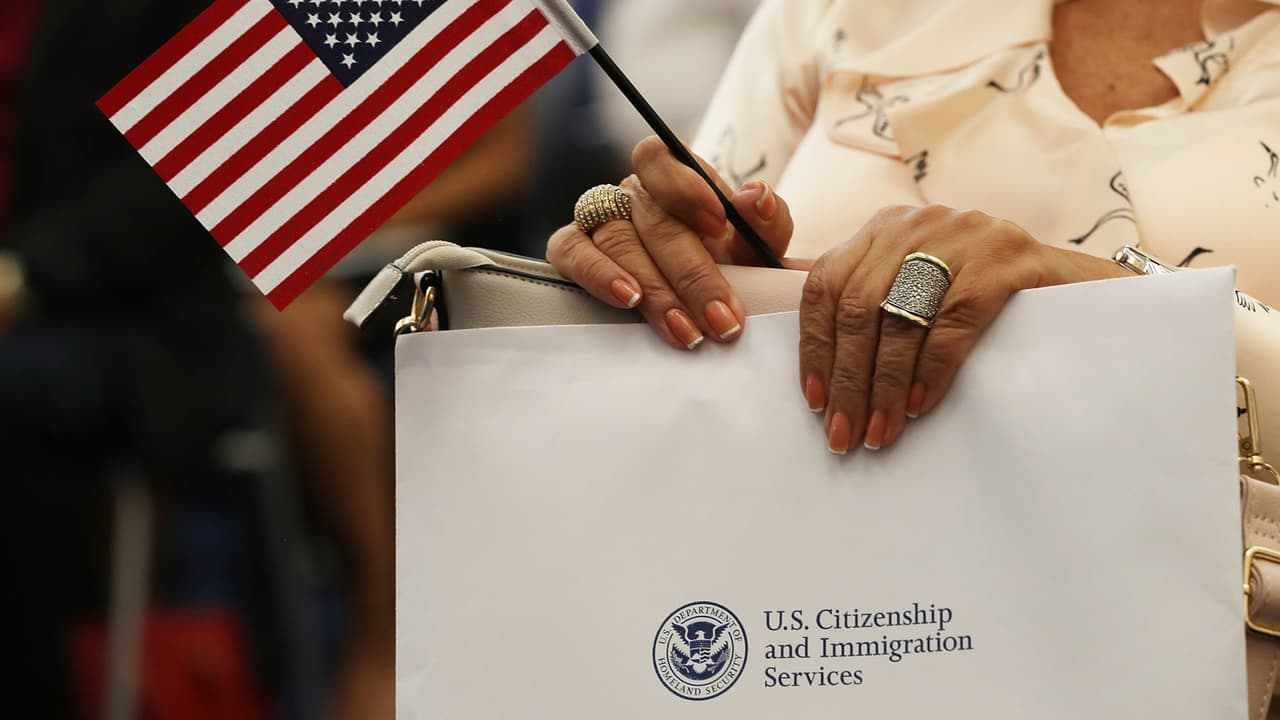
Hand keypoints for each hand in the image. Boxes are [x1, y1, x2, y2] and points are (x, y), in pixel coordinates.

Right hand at [546, 136, 794, 350]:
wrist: (691, 310)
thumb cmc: (726, 270)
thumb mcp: (756, 250)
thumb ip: (766, 222)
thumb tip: (755, 196)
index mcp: (675, 178)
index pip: (667, 158)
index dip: (687, 188)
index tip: (719, 227)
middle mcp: (633, 193)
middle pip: (656, 221)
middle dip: (694, 276)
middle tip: (723, 320)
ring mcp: (597, 217)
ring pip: (620, 243)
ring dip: (657, 291)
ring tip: (686, 330)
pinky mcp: (569, 248)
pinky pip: (573, 253)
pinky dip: (600, 276)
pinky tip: (629, 301)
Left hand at [800, 205, 1130, 454]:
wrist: (1083, 286)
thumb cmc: (991, 302)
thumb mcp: (924, 292)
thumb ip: (878, 313)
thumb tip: (826, 383)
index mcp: (885, 230)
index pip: (825, 285)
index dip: (814, 347)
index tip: (815, 403)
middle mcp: (918, 224)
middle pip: (858, 306)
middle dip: (847, 379)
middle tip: (844, 433)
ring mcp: (964, 236)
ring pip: (900, 315)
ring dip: (882, 384)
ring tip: (879, 431)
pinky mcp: (1007, 258)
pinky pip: (954, 319)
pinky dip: (931, 368)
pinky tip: (918, 405)